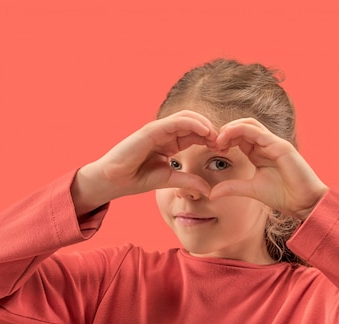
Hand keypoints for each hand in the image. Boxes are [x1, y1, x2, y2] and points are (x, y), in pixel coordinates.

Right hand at [72, 110, 217, 214]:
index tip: (224, 150)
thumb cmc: (136, 178)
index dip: (211, 140)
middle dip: (211, 130)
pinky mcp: (152, 130)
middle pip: (194, 123)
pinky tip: (205, 131)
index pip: (195, 134)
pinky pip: (175, 121)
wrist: (114, 180)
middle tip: (225, 141)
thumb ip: (188, 181)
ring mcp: (158, 129)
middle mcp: (165, 133)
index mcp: (170, 142)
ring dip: (204, 124)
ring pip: (187, 118)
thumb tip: (208, 190)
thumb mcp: (169, 180)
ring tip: (217, 135)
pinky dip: (192, 123)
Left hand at [209, 118, 328, 219]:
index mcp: (260, 152)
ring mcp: (274, 143)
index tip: (211, 148)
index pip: (239, 136)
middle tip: (212, 142)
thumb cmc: (283, 196)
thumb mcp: (251, 190)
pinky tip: (227, 139)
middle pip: (243, 125)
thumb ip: (232, 187)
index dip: (224, 139)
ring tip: (218, 139)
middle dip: (225, 130)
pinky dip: (240, 131)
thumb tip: (212, 193)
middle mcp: (267, 144)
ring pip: (249, 124)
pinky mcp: (280, 146)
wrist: (304, 203)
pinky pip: (257, 131)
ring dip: (231, 128)